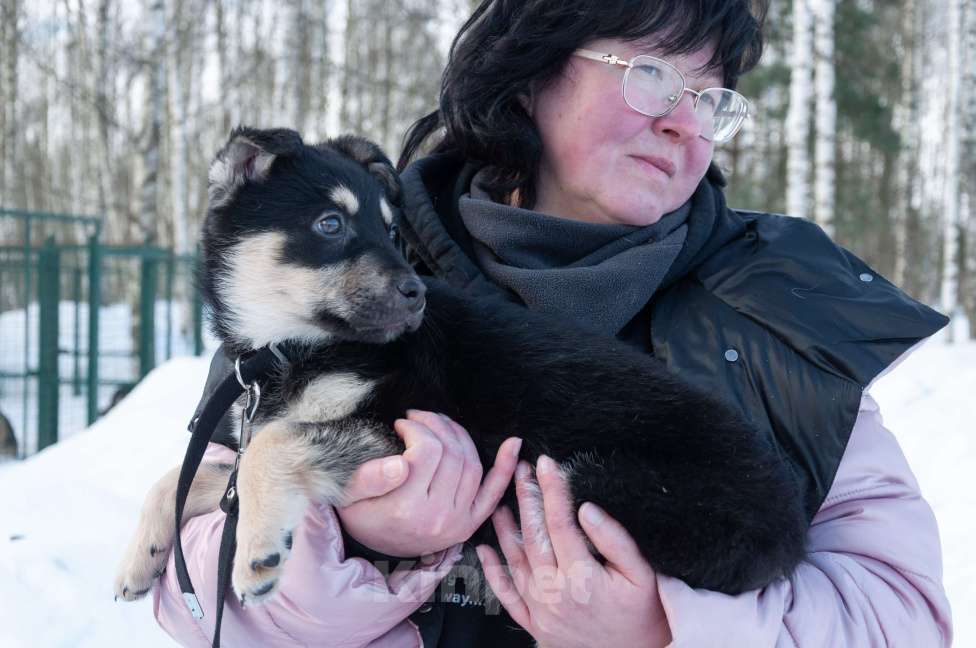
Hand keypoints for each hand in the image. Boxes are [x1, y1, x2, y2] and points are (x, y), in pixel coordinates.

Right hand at [336, 410, 521, 557]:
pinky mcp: (469, 525)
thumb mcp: (349, 496)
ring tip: (442, 425)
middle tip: (421, 417)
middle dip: (437, 425)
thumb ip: (370, 478)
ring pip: (471, 465)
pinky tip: (513, 444)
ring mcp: (457, 523)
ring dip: (460, 436)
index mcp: (406, 508)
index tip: (402, 422)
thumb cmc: (361, 514)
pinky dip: (505, 468)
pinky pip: (492, 493)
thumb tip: (400, 463)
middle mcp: (436, 517)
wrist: (374, 551)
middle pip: (451, 454)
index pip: (426, 451)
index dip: (416, 427)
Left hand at [476, 456, 671, 647]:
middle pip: (534, 536)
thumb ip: (615, 540)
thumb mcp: (641, 574)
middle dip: (526, 498)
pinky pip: (507, 596)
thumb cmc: (642, 613)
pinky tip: (484, 550)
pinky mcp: (534, 625)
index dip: (552, 490)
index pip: (560, 522)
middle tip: (521, 470)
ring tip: (500, 500)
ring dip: (505, 529)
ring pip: (515, 562)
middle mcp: (555, 594)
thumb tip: (587, 510)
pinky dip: (492, 572)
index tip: (546, 463)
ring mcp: (541, 611)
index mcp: (582, 578)